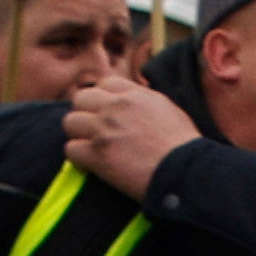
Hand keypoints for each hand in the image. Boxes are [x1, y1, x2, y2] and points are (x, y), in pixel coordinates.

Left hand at [58, 61, 203, 190]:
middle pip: (80, 99)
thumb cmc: (183, 146)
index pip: (103, 84)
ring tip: (92, 149)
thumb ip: (144, 101)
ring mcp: (104, 129)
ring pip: (70, 122)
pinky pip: (70, 149)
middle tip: (95, 132)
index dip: (102, 100)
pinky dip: (79, 159)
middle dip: (85, 114)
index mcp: (135, 94)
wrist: (184, 172)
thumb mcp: (167, 110)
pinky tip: (92, 165)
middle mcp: (116, 107)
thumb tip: (132, 101)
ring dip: (78, 136)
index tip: (108, 115)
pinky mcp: (97, 155)